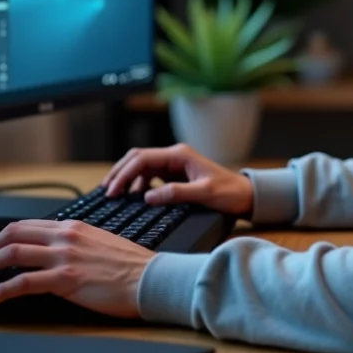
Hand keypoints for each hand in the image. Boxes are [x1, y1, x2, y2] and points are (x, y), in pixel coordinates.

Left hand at [0, 219, 152, 316]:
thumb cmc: (132, 266)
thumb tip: (54, 253)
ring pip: (12, 254)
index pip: (26, 225)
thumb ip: (75, 243)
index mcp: (73, 227)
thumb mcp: (99, 243)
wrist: (151, 279)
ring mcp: (64, 257)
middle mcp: (65, 236)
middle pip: (12, 234)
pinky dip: (0, 290)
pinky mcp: (65, 279)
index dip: (1, 236)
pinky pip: (23, 283)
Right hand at [101, 143, 253, 215]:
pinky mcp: (175, 175)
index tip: (112, 190)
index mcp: (179, 155)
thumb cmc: (229, 193)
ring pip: (141, 167)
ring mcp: (174, 165)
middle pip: (137, 158)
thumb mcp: (204, 194)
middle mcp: (174, 156)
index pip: (142, 159)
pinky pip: (150, 176)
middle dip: (119, 172)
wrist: (245, 196)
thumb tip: (147, 196)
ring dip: (126, 178)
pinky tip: (133, 196)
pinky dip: (137, 184)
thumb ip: (176, 193)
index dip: (124, 173)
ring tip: (114, 194)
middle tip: (106, 190)